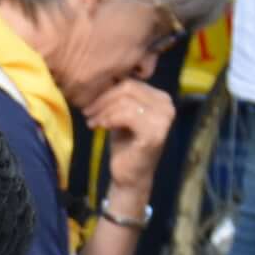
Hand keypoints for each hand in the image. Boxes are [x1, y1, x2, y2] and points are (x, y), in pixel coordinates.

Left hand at [86, 79, 175, 198]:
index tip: (90, 106)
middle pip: (127, 89)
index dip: (106, 92)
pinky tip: (100, 128)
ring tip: (92, 123)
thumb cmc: (125, 144)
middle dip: (102, 100)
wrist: (130, 176)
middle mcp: (167, 105)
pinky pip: (126, 115)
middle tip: (87, 114)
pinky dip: (109, 119)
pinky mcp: (155, 133)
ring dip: (103, 111)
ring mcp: (164, 119)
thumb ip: (119, 97)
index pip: (130, 83)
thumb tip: (102, 78)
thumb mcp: (122, 115)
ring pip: (125, 101)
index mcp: (161, 98)